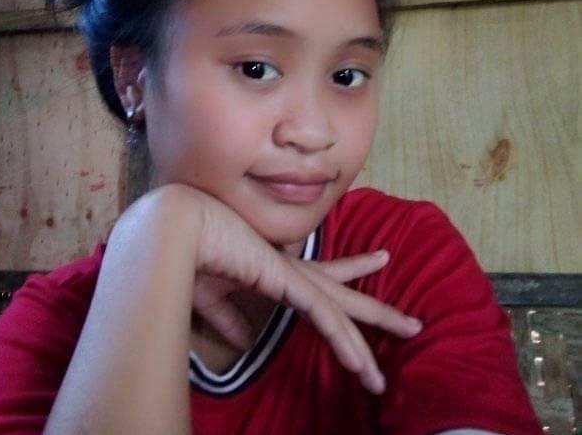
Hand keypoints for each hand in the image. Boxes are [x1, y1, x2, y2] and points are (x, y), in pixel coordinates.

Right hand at [180, 186, 421, 393]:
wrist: (180, 228)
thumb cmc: (191, 255)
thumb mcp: (212, 296)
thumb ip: (230, 319)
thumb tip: (244, 344)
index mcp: (277, 269)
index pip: (324, 275)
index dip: (353, 270)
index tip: (380, 259)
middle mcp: (293, 271)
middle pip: (346, 296)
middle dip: (379, 310)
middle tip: (413, 321)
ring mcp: (293, 277)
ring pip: (343, 312)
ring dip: (369, 340)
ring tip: (404, 350)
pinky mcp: (287, 284)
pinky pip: (324, 318)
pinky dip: (344, 342)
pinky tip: (362, 364)